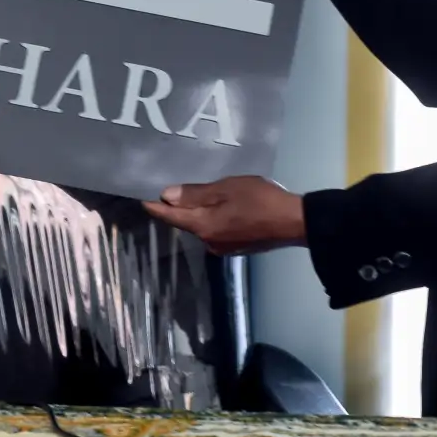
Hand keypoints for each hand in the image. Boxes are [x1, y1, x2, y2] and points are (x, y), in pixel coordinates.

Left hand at [145, 174, 308, 254]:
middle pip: (187, 222)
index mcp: (203, 226)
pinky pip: (217, 230)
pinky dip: (214, 218)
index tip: (142, 199)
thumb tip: (167, 196)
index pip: (171, 217)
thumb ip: (196, 194)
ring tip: (200, 195)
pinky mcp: (237, 247)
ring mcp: (224, 247)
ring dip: (199, 213)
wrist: (294, 222)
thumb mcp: (226, 189)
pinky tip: (222, 208)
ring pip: (203, 226)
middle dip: (179, 208)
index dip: (156, 207)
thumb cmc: (259, 201)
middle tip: (171, 189)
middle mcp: (209, 241)